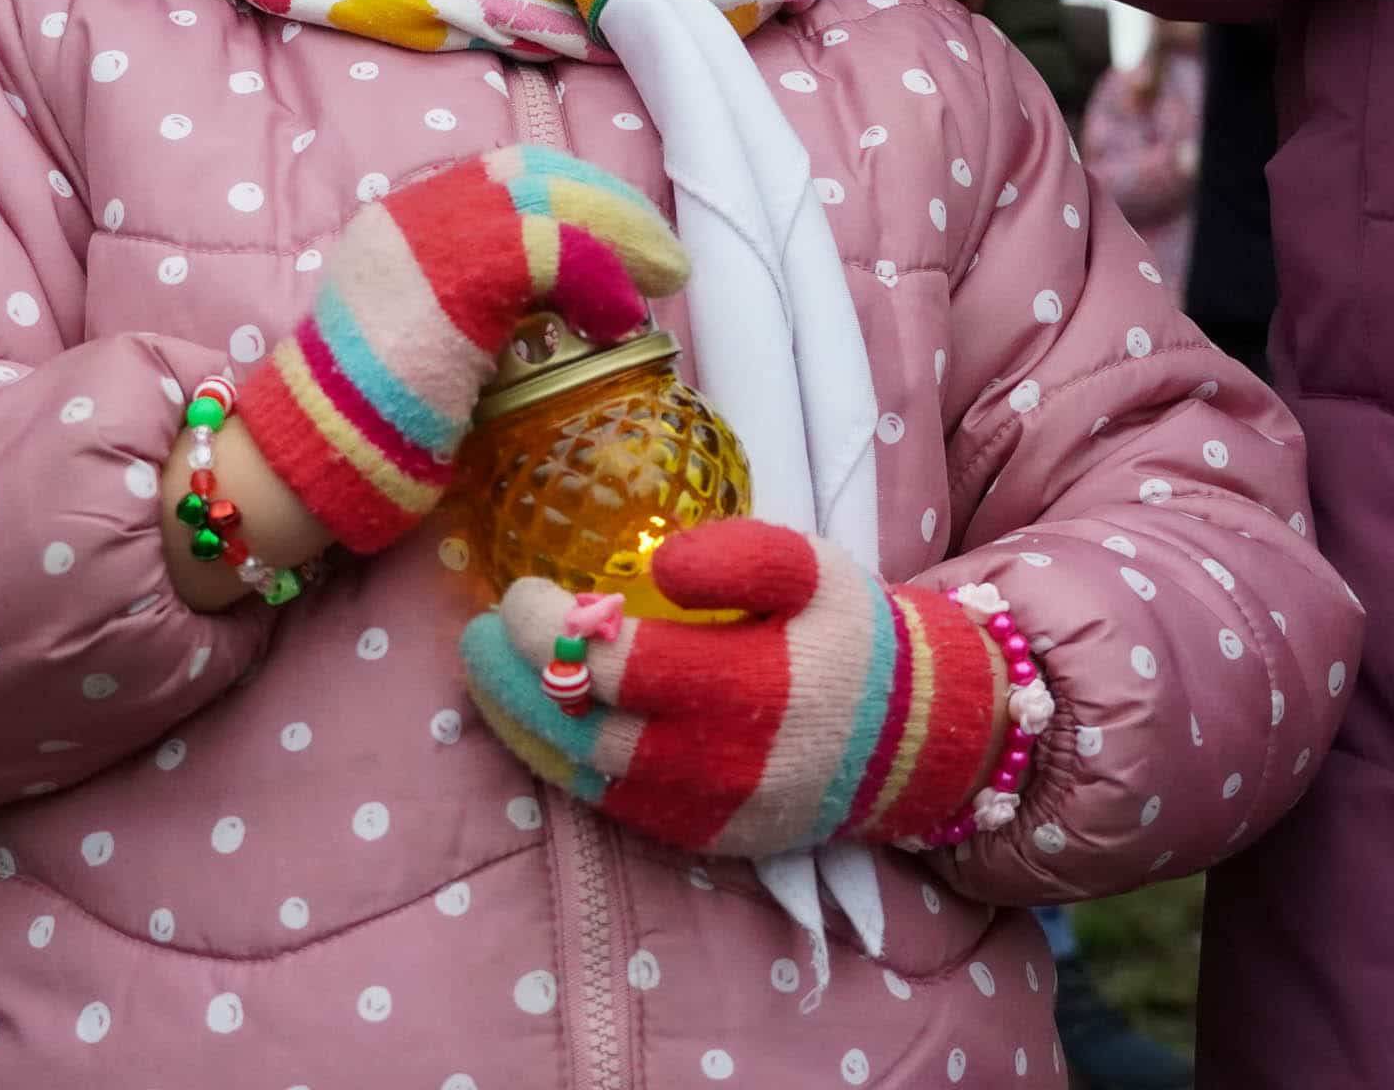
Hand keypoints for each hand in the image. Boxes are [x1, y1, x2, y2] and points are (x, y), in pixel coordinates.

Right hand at [233, 145, 687, 553]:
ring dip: (623, 238)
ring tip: (664, 276)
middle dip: (613, 208)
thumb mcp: (425, 337)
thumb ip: (476, 304)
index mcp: (405, 220)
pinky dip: (599, 279)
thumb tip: (557, 300)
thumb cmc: (374, 419)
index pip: (509, 175)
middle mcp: (416, 215)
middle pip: (536, 176)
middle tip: (664, 255)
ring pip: (552, 205)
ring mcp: (431, 242)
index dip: (580, 192)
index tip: (627, 231)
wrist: (315, 456)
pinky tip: (621, 316)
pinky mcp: (456, 282)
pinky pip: (551, 254)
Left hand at [459, 521, 1035, 858]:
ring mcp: (710, 811)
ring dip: (524, 727)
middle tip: (477, 636)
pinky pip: (614, 808)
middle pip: (584, 727)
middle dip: (515, 681)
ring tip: (488, 676)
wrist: (916, 740)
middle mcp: (723, 762)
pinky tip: (539, 723)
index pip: (616, 664)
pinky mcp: (704, 839)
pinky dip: (565, 765)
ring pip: (587, 776)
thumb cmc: (850, 636)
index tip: (522, 589)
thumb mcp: (815, 567)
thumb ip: (742, 555)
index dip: (549, 630)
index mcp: (751, 685)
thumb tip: (660, 564)